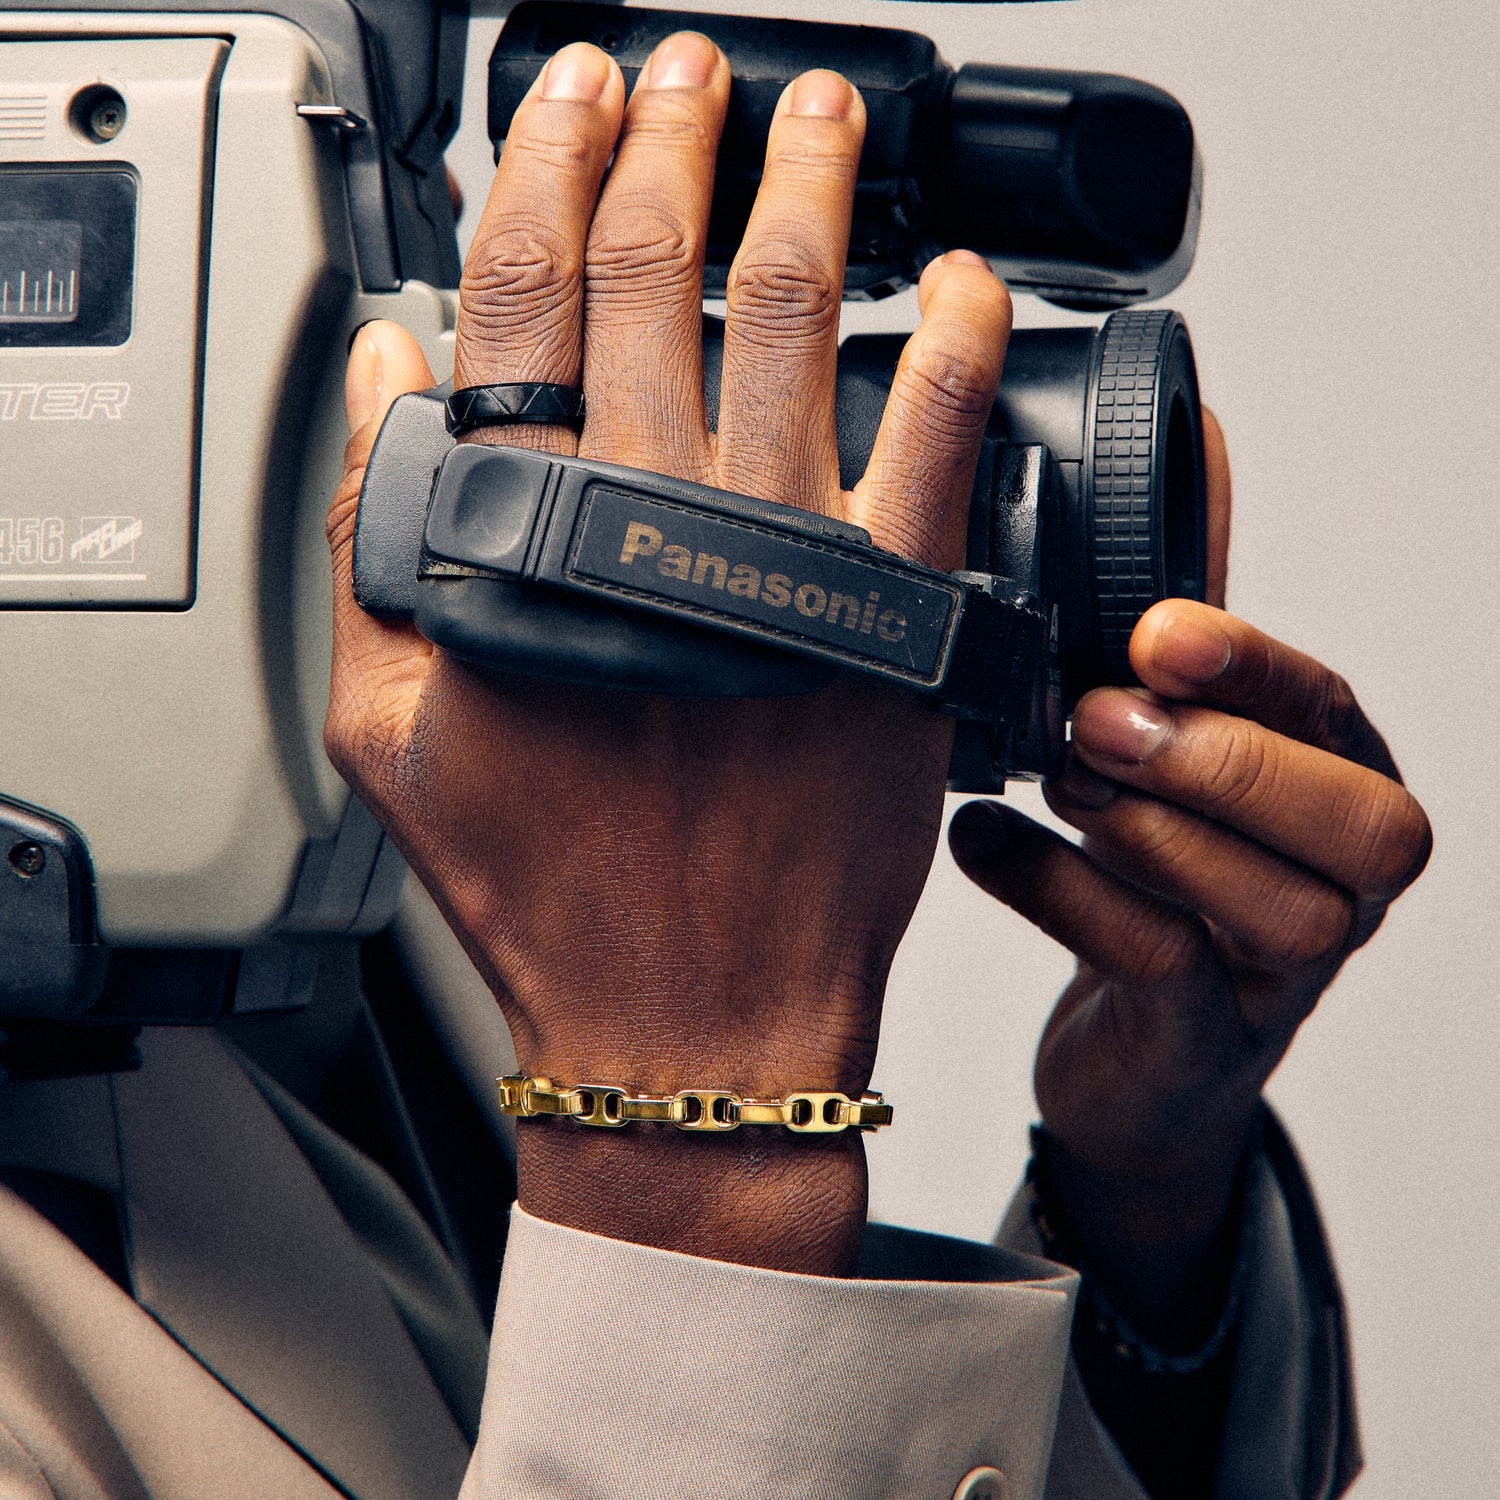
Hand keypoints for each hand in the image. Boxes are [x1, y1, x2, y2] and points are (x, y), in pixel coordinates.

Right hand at [325, 35, 1011, 1272]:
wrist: (690, 1008)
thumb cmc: (551, 886)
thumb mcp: (392, 730)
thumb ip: (377, 537)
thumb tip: (395, 380)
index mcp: (525, 539)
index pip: (522, 295)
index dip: (544, 169)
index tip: (570, 99)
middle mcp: (655, 526)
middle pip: (656, 270)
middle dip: (672, 142)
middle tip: (692, 73)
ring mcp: (782, 562)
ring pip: (794, 314)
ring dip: (803, 189)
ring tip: (815, 117)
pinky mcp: (893, 615)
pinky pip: (936, 436)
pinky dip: (952, 337)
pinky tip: (956, 280)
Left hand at [947, 411, 1431, 1341]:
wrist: (1135, 1044)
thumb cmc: (1155, 857)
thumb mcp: (1175, 724)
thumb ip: (1187, 619)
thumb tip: (1196, 441)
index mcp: (1336, 776)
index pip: (1334, 712)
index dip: (1252, 670)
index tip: (1154, 632)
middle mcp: (1337, 873)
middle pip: (1362, 825)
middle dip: (1221, 764)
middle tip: (1097, 723)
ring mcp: (1280, 968)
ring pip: (1275, 909)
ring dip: (1149, 832)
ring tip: (1055, 779)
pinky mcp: (1202, 1040)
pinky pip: (1157, 973)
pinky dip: (1057, 894)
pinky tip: (982, 840)